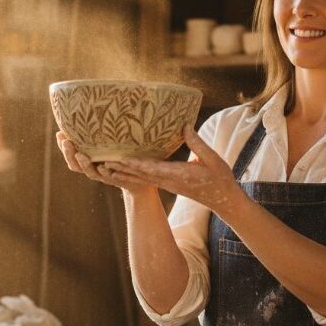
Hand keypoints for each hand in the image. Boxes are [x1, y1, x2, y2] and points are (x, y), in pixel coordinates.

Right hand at [55, 131, 151, 194]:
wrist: (140, 175)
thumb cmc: (123, 153)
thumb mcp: (111, 140)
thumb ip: (100, 130)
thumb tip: (93, 106)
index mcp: (88, 159)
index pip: (71, 154)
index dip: (63, 146)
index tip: (59, 133)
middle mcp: (94, 168)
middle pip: (75, 165)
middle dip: (69, 154)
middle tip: (66, 142)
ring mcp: (105, 175)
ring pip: (90, 172)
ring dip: (84, 163)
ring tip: (80, 154)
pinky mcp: (117, 179)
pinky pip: (109, 177)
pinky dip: (104, 172)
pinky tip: (101, 165)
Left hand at [102, 125, 246, 213]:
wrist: (223, 199)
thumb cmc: (220, 178)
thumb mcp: (212, 159)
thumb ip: (197, 143)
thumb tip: (185, 125)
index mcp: (179, 174)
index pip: (153, 169)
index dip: (135, 163)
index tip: (120, 158)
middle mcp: (169, 181)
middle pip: (141, 175)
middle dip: (122, 169)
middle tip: (102, 162)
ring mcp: (168, 185)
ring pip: (141, 179)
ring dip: (123, 174)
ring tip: (105, 168)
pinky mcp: (168, 185)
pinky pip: (146, 181)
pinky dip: (132, 177)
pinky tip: (122, 173)